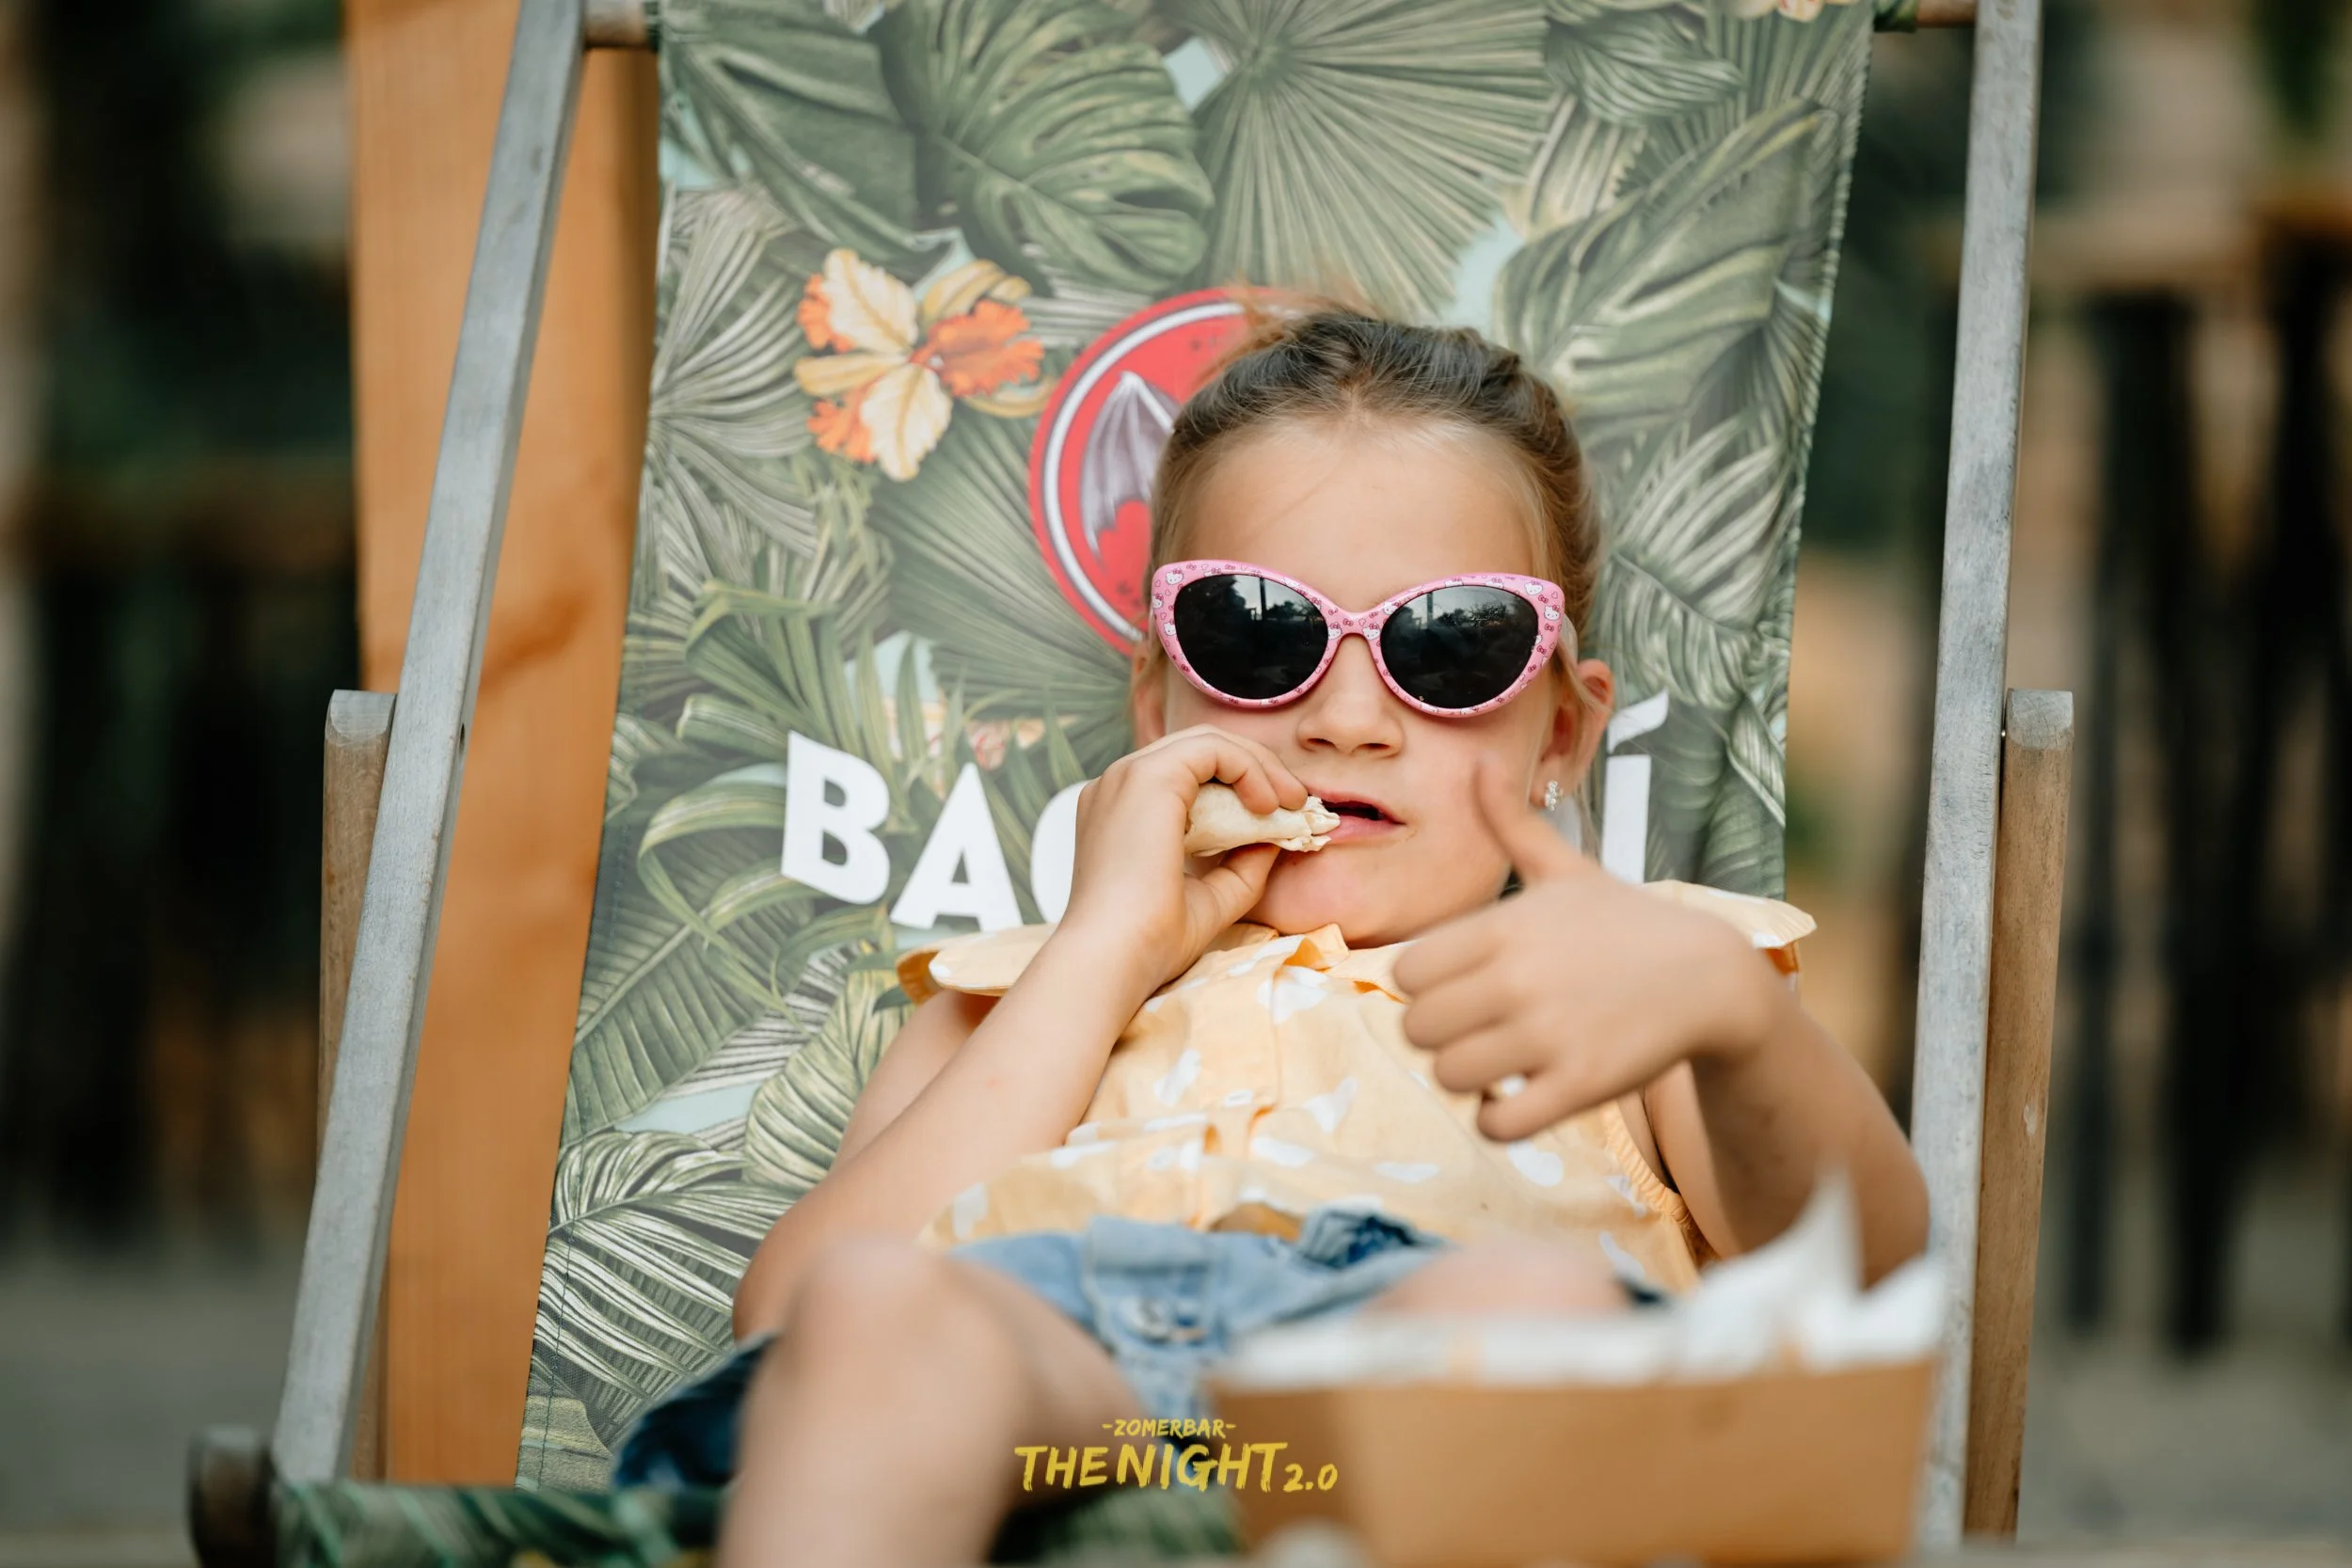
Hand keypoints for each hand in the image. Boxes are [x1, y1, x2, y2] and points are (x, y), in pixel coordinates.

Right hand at [1055, 725, 1308, 994]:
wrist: (1114, 959)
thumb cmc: (1149, 941)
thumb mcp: (1210, 898)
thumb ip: (1241, 867)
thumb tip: (1276, 839)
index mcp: (1122, 812)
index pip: (1187, 775)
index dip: (1237, 785)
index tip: (1278, 816)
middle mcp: (1119, 786)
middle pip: (1198, 750)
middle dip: (1255, 768)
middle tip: (1294, 802)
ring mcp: (1128, 777)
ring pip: (1207, 743)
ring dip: (1257, 766)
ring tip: (1289, 803)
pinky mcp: (1148, 777)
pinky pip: (1211, 749)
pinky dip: (1248, 768)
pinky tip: (1268, 804)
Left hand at [1392, 757, 1778, 1142]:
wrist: (1712, 978)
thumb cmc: (1625, 923)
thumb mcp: (1566, 868)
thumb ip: (1510, 823)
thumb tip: (1478, 763)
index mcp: (1504, 926)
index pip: (1405, 971)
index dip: (1423, 986)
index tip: (1456, 987)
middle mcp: (1518, 978)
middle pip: (1416, 1028)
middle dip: (1438, 1035)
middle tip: (1473, 1031)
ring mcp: (1550, 1034)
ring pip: (1449, 1076)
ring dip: (1465, 1078)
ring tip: (1495, 1065)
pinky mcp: (1581, 1085)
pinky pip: (1497, 1123)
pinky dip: (1496, 1119)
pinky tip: (1518, 1098)